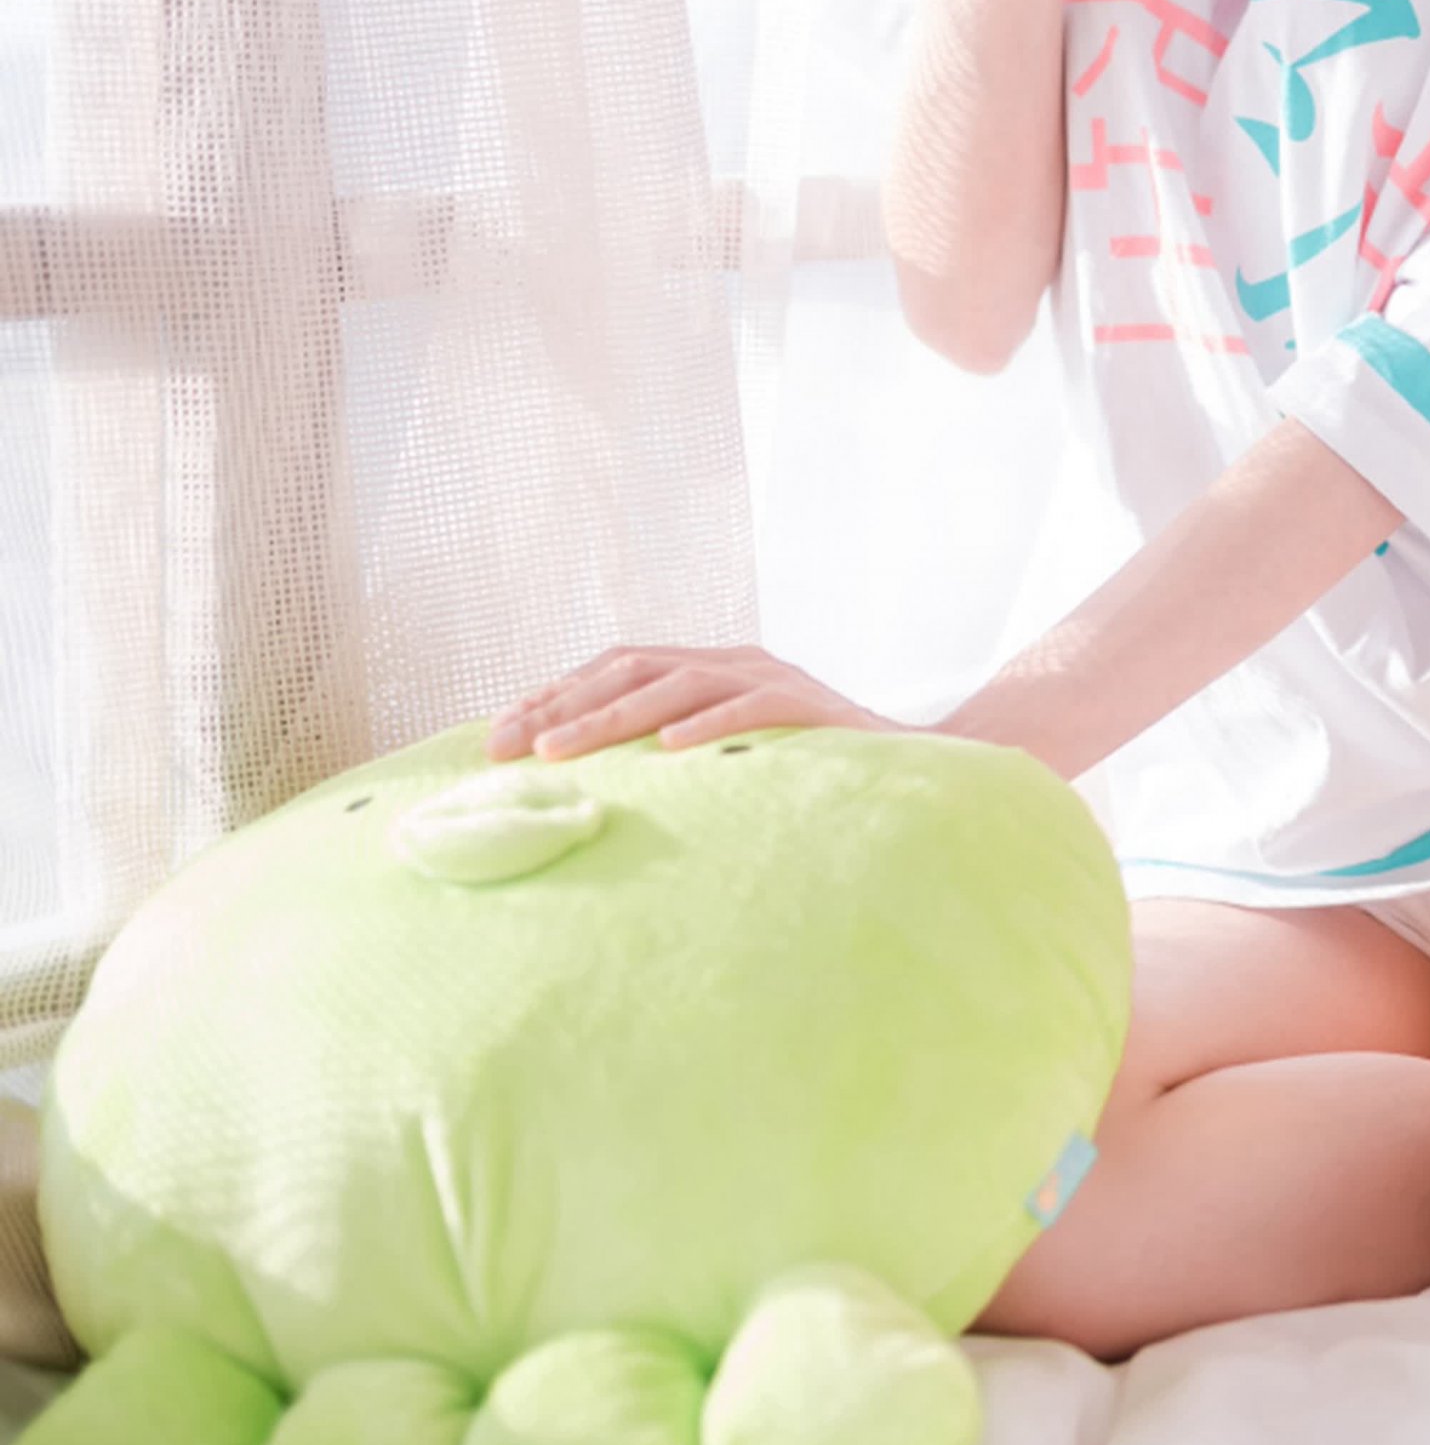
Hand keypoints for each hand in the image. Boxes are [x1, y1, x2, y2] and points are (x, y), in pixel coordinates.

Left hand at [488, 645, 907, 760]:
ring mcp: (777, 679)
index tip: (496, 735)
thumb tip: (586, 782)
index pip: (618, 665)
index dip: (554, 694)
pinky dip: (711, 726)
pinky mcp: (813, 708)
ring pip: (681, 684)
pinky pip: (755, 709)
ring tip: (559, 752)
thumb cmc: (812, 771)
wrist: (917, 767)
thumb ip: (675, 749)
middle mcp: (738, 661)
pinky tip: (670, 749)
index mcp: (713, 667)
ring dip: (611, 718)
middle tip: (508, 747)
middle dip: (563, 706)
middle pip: (635, 667)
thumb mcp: (732, 754)